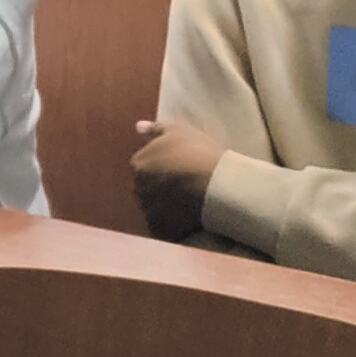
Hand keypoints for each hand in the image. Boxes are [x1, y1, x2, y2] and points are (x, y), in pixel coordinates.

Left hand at [131, 120, 224, 240]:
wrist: (218, 186)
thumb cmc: (199, 154)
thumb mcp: (178, 132)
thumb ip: (155, 130)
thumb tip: (137, 127)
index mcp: (139, 164)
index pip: (144, 167)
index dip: (163, 169)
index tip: (181, 170)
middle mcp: (137, 188)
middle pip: (147, 188)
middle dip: (162, 188)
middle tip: (187, 187)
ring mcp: (148, 210)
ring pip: (154, 209)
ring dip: (166, 208)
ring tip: (190, 205)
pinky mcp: (160, 230)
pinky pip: (163, 228)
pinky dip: (172, 226)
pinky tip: (189, 221)